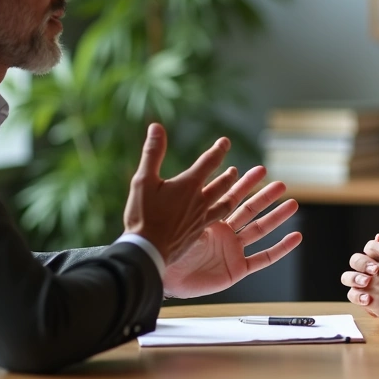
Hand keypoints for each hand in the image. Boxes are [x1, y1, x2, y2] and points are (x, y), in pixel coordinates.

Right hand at [123, 124, 237, 262]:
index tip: (225, 142)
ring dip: (231, 193)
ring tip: (234, 189)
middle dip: (229, 175)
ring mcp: (201, 219)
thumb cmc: (143, 215)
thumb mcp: (143, 180)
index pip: (209, 162)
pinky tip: (219, 216)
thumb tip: (156, 127)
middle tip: (235, 170)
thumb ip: (152, 153)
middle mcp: (200, 201)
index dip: (218, 150)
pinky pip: (217, 220)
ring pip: (224, 203)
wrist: (148, 251)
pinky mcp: (198, 233)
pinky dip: (222, 214)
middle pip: (221, 184)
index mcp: (189, 185)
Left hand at [163, 166, 301, 298]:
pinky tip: (295, 237)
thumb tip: (189, 169)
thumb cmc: (163, 245)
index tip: (257, 170)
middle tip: (280, 184)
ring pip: (259, 230)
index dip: (244, 183)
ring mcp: (231, 251)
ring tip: (292, 203)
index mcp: (208, 218)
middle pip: (249, 211)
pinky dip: (280, 249)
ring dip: (276, 217)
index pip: (230, 196)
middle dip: (265, 196)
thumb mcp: (177, 213)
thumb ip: (190, 195)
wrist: (161, 273)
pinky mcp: (236, 269)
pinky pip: (262, 258)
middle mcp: (223, 234)